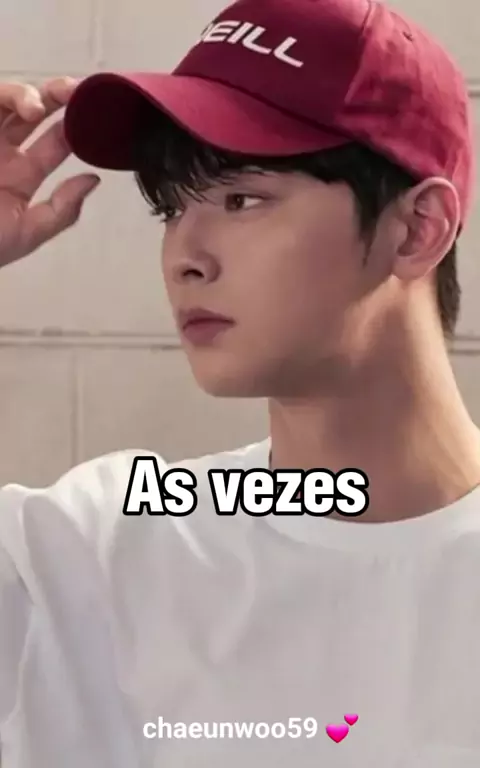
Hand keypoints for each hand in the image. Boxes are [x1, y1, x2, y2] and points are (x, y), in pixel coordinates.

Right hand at [0, 77, 100, 268]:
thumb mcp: (27, 233)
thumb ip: (62, 210)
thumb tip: (93, 180)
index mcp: (20, 173)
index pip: (54, 142)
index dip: (74, 125)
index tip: (93, 114)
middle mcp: (0, 150)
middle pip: (30, 111)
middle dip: (53, 95)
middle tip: (73, 91)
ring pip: (2, 99)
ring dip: (22, 93)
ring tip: (35, 107)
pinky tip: (16, 105)